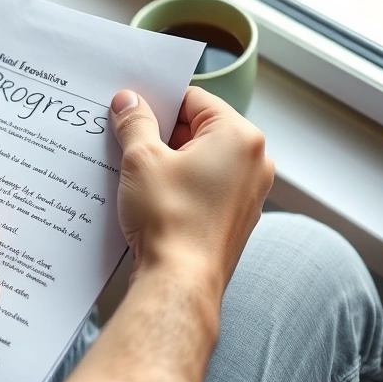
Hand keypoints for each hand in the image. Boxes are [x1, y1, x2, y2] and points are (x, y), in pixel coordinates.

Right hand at [47, 88, 273, 381]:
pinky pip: (206, 187)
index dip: (158, 103)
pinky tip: (152, 197)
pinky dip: (181, 186)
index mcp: (239, 136)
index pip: (194, 99)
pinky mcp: (236, 218)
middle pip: (200, 129)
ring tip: (137, 173)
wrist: (180, 282)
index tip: (132, 111)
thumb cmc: (170, 219)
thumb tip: (128, 102)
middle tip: (128, 142)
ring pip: (202, 159)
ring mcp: (249, 193)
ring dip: (169, 161)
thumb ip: (135, 122)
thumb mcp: (142, 159)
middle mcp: (254, 162)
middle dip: (162, 134)